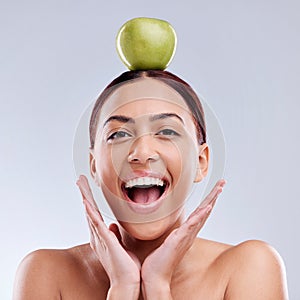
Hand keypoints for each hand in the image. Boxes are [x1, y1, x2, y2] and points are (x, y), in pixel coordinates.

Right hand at [76, 175, 140, 298]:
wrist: (127, 281)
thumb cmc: (125, 266)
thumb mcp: (120, 246)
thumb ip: (115, 235)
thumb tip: (112, 226)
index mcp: (103, 236)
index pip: (94, 214)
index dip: (89, 201)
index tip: (86, 190)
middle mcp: (98, 236)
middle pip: (89, 211)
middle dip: (84, 195)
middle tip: (80, 181)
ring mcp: (101, 238)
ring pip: (91, 213)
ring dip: (85, 198)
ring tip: (81, 184)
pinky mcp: (106, 241)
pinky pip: (97, 224)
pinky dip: (91, 213)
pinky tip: (86, 203)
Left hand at [141, 179, 225, 298]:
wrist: (155, 276)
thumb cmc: (159, 260)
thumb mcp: (167, 240)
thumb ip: (172, 232)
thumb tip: (171, 226)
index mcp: (187, 231)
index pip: (200, 212)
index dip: (209, 200)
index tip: (215, 188)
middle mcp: (189, 233)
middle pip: (205, 210)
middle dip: (214, 195)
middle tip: (222, 182)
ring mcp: (186, 236)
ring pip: (202, 215)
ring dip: (211, 201)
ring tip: (218, 189)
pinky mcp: (179, 239)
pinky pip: (192, 225)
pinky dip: (201, 216)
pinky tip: (207, 207)